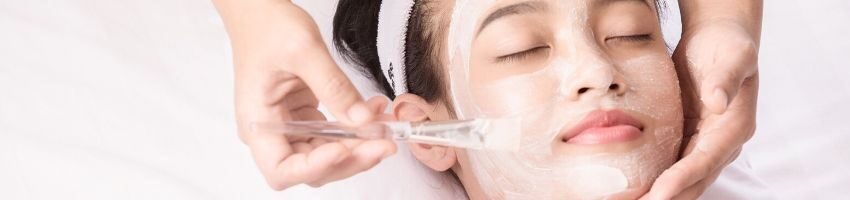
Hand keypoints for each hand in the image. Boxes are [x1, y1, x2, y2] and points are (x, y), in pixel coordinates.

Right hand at [214, 1, 396, 189]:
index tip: (343, 150)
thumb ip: (335, 87)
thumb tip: (362, 120)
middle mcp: (272, 132)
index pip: (282, 169)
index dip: (315, 168)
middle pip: (312, 169)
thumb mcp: (305, 52)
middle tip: (383, 143)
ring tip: (385, 127)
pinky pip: (335, 135)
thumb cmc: (267, 28)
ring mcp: (290, 127)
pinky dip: (358, 130)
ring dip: (360, 146)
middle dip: (350, 159)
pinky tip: (374, 113)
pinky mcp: (306, 119)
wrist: (262, 13)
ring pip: (328, 156)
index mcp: (258, 122)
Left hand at [642, 19, 759, 198]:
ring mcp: (703, 143)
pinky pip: (670, 164)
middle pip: (694, 179)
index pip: (706, 160)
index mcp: (735, 127)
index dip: (683, 178)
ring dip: (660, 193)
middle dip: (669, 196)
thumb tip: (718, 101)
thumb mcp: (732, 56)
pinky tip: (634, 187)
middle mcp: (721, 142)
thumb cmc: (728, 46)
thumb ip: (724, 79)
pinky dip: (654, 178)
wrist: (718, 40)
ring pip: (682, 177)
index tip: (660, 193)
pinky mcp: (687, 139)